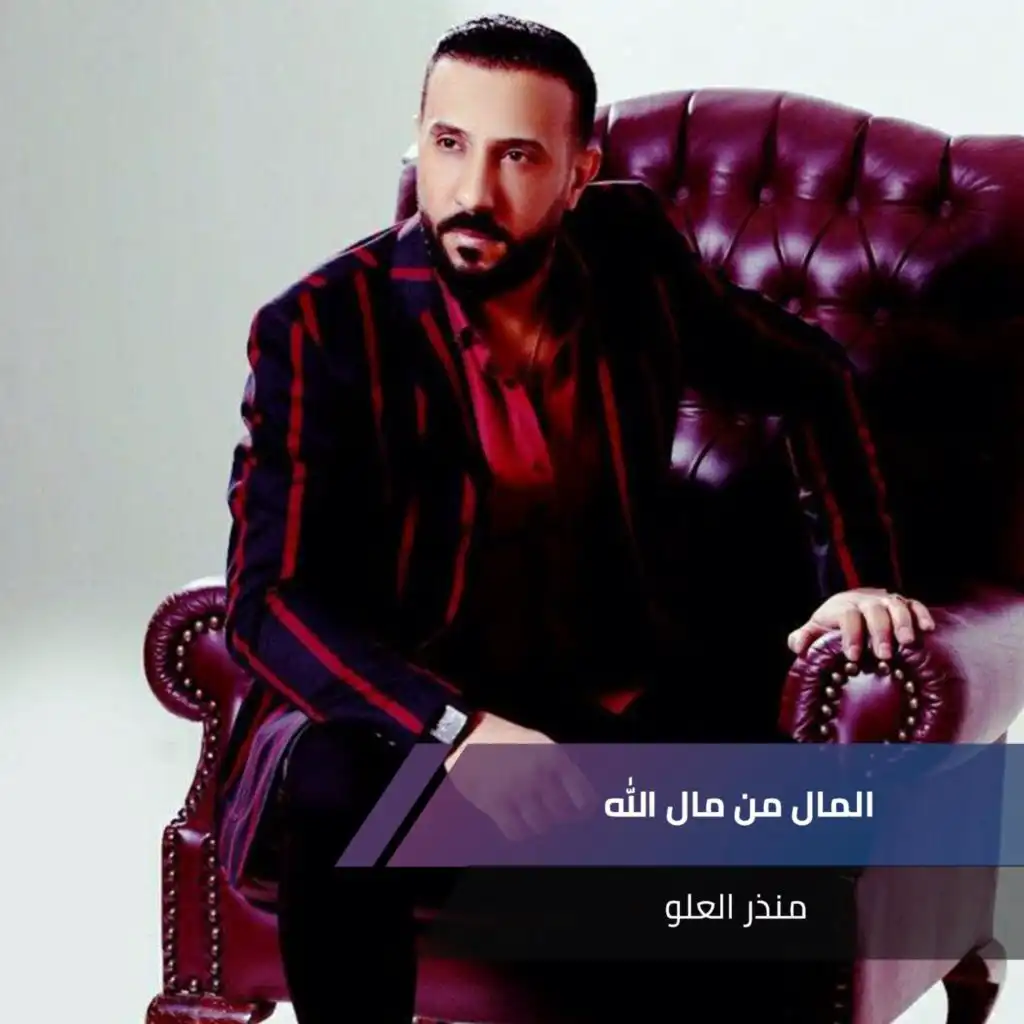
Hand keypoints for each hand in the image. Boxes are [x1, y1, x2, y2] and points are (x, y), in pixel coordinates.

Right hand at [443, 712, 595, 840]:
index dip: (582, 809)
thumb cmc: (505, 737)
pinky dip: (517, 830)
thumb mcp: (539, 742)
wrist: (468, 734)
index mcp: (554, 758)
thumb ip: (558, 766)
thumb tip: (575, 793)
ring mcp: (519, 791)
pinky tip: (513, 821)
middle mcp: (540, 775)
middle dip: (556, 814)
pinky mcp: (496, 804)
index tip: (578, 812)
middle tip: (547, 809)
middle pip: (562, 814)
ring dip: (536, 822)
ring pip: (541, 826)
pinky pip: (517, 832)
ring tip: (527, 813)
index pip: (584, 797)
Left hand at [787, 588, 934, 661]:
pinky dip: (922, 614)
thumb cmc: (832, 623)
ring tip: (907, 642)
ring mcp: (885, 601)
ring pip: (896, 606)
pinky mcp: (902, 604)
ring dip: (903, 623)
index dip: (851, 635)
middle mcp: (866, 601)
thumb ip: (805, 637)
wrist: (848, 603)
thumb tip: (798, 646)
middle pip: (874, 611)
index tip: (853, 656)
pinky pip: (914, 604)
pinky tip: (928, 629)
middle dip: (879, 632)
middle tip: (884, 654)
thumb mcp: (815, 629)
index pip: (848, 616)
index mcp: (843, 606)